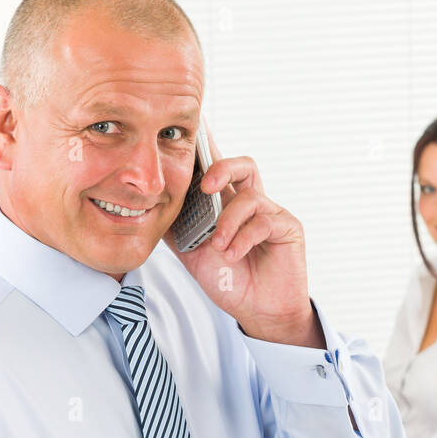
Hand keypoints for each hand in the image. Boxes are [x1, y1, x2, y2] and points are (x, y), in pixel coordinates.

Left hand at [162, 119, 321, 346]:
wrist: (258, 312)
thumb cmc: (230, 281)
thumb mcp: (192, 252)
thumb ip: (176, 227)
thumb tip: (149, 205)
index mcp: (228, 204)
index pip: (217, 168)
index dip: (207, 145)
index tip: (193, 125)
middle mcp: (251, 203)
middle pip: (241, 165)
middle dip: (221, 167)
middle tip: (206, 186)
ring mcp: (271, 213)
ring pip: (250, 195)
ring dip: (228, 221)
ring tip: (218, 246)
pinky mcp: (288, 227)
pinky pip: (263, 220)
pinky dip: (242, 239)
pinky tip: (233, 255)